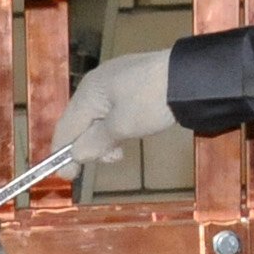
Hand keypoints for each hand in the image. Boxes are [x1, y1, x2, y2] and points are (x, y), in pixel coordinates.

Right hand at [52, 48, 174, 164]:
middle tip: (105, 162)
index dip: (62, 153)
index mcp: (88, 92)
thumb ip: (95, 142)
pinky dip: (114, 127)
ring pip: (98, 117)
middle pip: (80, 121)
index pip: (66, 127)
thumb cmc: (150, 102)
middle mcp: (96, 84)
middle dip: (87, 146)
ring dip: (103, 139)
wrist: (191, 77)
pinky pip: (112, 109)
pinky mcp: (132, 82)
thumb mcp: (122, 126)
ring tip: (119, 152)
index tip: (67, 176)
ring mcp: (114, 81)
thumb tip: (76, 155)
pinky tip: (127, 135)